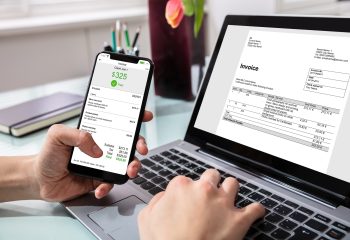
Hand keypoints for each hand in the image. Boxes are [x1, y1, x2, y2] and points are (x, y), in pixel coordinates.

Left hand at [32, 111, 152, 201]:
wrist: (40, 180)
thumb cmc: (48, 155)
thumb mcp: (57, 135)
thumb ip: (77, 135)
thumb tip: (98, 149)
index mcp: (96, 133)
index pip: (118, 123)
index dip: (134, 118)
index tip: (145, 116)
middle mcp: (103, 147)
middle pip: (129, 143)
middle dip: (140, 144)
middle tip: (142, 149)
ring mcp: (103, 164)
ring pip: (126, 164)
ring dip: (133, 167)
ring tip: (129, 171)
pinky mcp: (100, 180)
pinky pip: (111, 183)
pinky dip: (108, 186)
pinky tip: (99, 187)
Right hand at [138, 169, 264, 239]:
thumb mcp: (147, 218)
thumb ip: (157, 201)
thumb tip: (165, 196)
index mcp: (181, 187)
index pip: (186, 180)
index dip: (187, 190)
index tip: (188, 198)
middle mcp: (204, 190)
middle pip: (212, 175)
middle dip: (210, 184)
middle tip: (207, 195)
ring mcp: (223, 203)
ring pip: (233, 184)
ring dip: (230, 190)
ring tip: (228, 199)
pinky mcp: (239, 220)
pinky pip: (255, 209)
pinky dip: (256, 210)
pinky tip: (254, 212)